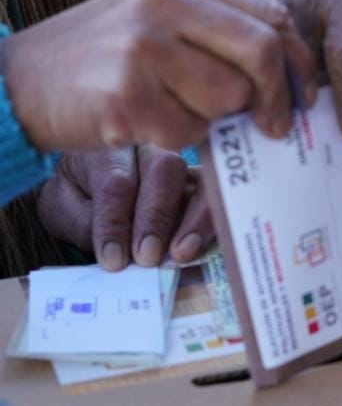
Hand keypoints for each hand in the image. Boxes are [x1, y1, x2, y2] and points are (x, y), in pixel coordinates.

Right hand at [6, 0, 317, 153]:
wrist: (15, 81)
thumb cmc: (102, 56)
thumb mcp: (159, 16)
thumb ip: (219, 28)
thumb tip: (293, 68)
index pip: (270, 14)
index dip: (298, 59)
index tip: (305, 92)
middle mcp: (164, 3)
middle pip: (261, 52)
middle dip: (278, 97)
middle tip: (277, 126)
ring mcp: (142, 47)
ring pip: (229, 97)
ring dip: (215, 119)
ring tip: (177, 109)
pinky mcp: (125, 96)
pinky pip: (189, 132)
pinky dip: (178, 139)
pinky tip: (146, 124)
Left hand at [37, 148, 212, 270]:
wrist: (88, 181)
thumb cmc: (76, 193)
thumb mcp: (61, 208)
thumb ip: (84, 224)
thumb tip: (117, 250)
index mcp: (106, 148)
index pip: (116, 182)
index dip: (116, 221)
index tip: (113, 258)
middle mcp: (149, 147)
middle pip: (164, 169)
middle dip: (157, 217)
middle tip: (147, 257)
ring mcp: (181, 161)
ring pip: (198, 178)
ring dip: (194, 218)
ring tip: (181, 253)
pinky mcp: (201, 182)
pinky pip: (215, 195)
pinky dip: (210, 222)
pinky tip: (198, 248)